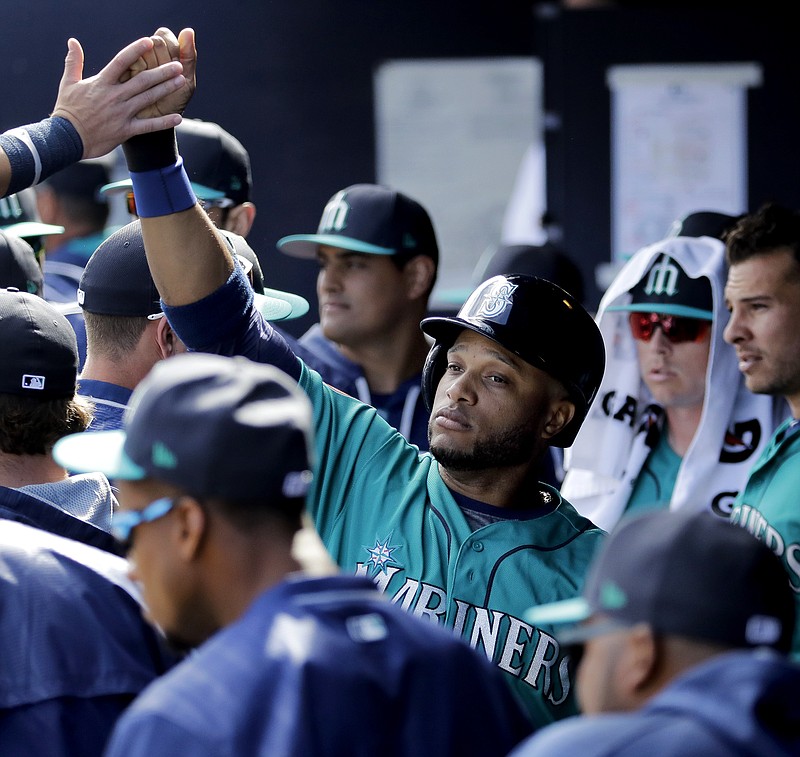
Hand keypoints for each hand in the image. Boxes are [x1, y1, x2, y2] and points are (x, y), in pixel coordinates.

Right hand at [50, 35, 188, 157]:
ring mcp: (121, 113)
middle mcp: (114, 96)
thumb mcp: (68, 83)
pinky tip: (178, 118)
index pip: (121, 61)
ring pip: (148, 99)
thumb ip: (74, 61)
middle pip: (142, 80)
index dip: (136, 50)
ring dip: (166, 90)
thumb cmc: (67, 110)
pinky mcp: (125, 130)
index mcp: (101, 82)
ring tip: (181, 82)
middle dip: (161, 72)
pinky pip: (148, 125)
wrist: (67, 138)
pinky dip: (163, 122)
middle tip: (178, 66)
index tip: (150, 42)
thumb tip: (73, 41)